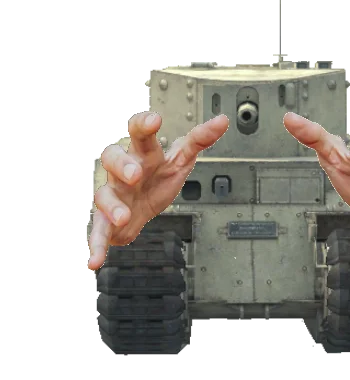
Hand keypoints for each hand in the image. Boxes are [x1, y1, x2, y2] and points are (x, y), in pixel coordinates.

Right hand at [89, 113, 229, 269]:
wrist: (142, 208)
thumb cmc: (157, 178)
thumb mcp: (181, 160)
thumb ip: (200, 140)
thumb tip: (222, 121)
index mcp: (144, 154)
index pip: (140, 134)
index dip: (144, 125)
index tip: (154, 120)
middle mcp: (124, 170)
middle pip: (112, 158)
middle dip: (122, 165)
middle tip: (136, 174)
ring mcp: (114, 194)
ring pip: (105, 194)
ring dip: (112, 206)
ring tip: (124, 216)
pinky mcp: (108, 220)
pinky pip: (99, 229)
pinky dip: (97, 244)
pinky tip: (97, 260)